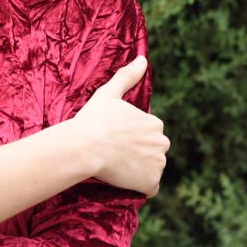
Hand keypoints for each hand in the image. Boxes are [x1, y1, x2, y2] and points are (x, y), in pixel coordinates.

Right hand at [70, 56, 168, 196]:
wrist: (85, 147)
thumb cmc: (94, 119)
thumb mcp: (108, 93)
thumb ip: (127, 77)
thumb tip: (143, 59)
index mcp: (155, 123)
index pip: (148, 134)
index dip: (132, 138)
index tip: (115, 139)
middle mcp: (161, 143)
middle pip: (152, 152)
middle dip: (139, 154)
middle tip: (115, 155)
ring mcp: (157, 164)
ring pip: (151, 169)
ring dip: (139, 170)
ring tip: (117, 167)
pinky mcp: (150, 181)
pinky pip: (150, 187)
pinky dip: (140, 186)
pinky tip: (124, 180)